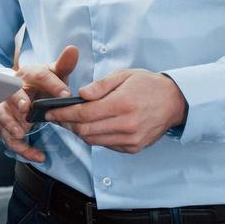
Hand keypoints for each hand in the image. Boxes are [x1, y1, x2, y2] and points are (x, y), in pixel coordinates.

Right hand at [0, 45, 79, 162]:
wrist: (24, 92)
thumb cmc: (42, 83)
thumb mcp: (54, 73)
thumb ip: (64, 64)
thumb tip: (73, 49)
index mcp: (28, 74)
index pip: (40, 76)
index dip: (53, 85)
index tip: (67, 95)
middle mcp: (13, 89)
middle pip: (12, 93)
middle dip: (17, 100)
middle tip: (26, 108)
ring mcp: (6, 107)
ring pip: (3, 116)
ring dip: (10, 124)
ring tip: (20, 133)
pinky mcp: (6, 125)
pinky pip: (10, 138)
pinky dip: (23, 148)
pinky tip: (39, 156)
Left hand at [42, 69, 186, 153]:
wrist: (175, 102)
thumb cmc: (148, 85)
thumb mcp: (124, 76)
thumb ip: (100, 86)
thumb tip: (80, 95)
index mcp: (122, 104)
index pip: (84, 113)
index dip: (63, 114)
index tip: (50, 112)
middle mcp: (126, 125)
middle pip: (85, 130)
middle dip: (67, 125)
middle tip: (57, 117)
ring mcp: (130, 139)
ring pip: (93, 141)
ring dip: (79, 133)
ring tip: (71, 122)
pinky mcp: (133, 147)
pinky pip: (106, 145)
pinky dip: (95, 137)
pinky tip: (91, 127)